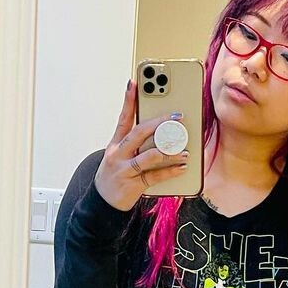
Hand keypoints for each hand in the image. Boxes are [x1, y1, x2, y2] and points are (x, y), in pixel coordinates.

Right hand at [93, 81, 191, 210]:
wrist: (102, 204)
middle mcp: (118, 155)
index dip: (128, 100)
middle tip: (176, 116)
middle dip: (159, 123)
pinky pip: (155, 177)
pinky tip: (182, 167)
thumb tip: (161, 130)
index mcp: (115, 144)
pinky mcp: (133, 186)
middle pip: (138, 133)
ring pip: (149, 156)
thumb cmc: (115, 176)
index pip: (123, 118)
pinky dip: (170, 172)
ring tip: (185, 149)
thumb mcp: (119, 156)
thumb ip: (135, 143)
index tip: (134, 83)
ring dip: (169, 151)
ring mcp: (125, 170)